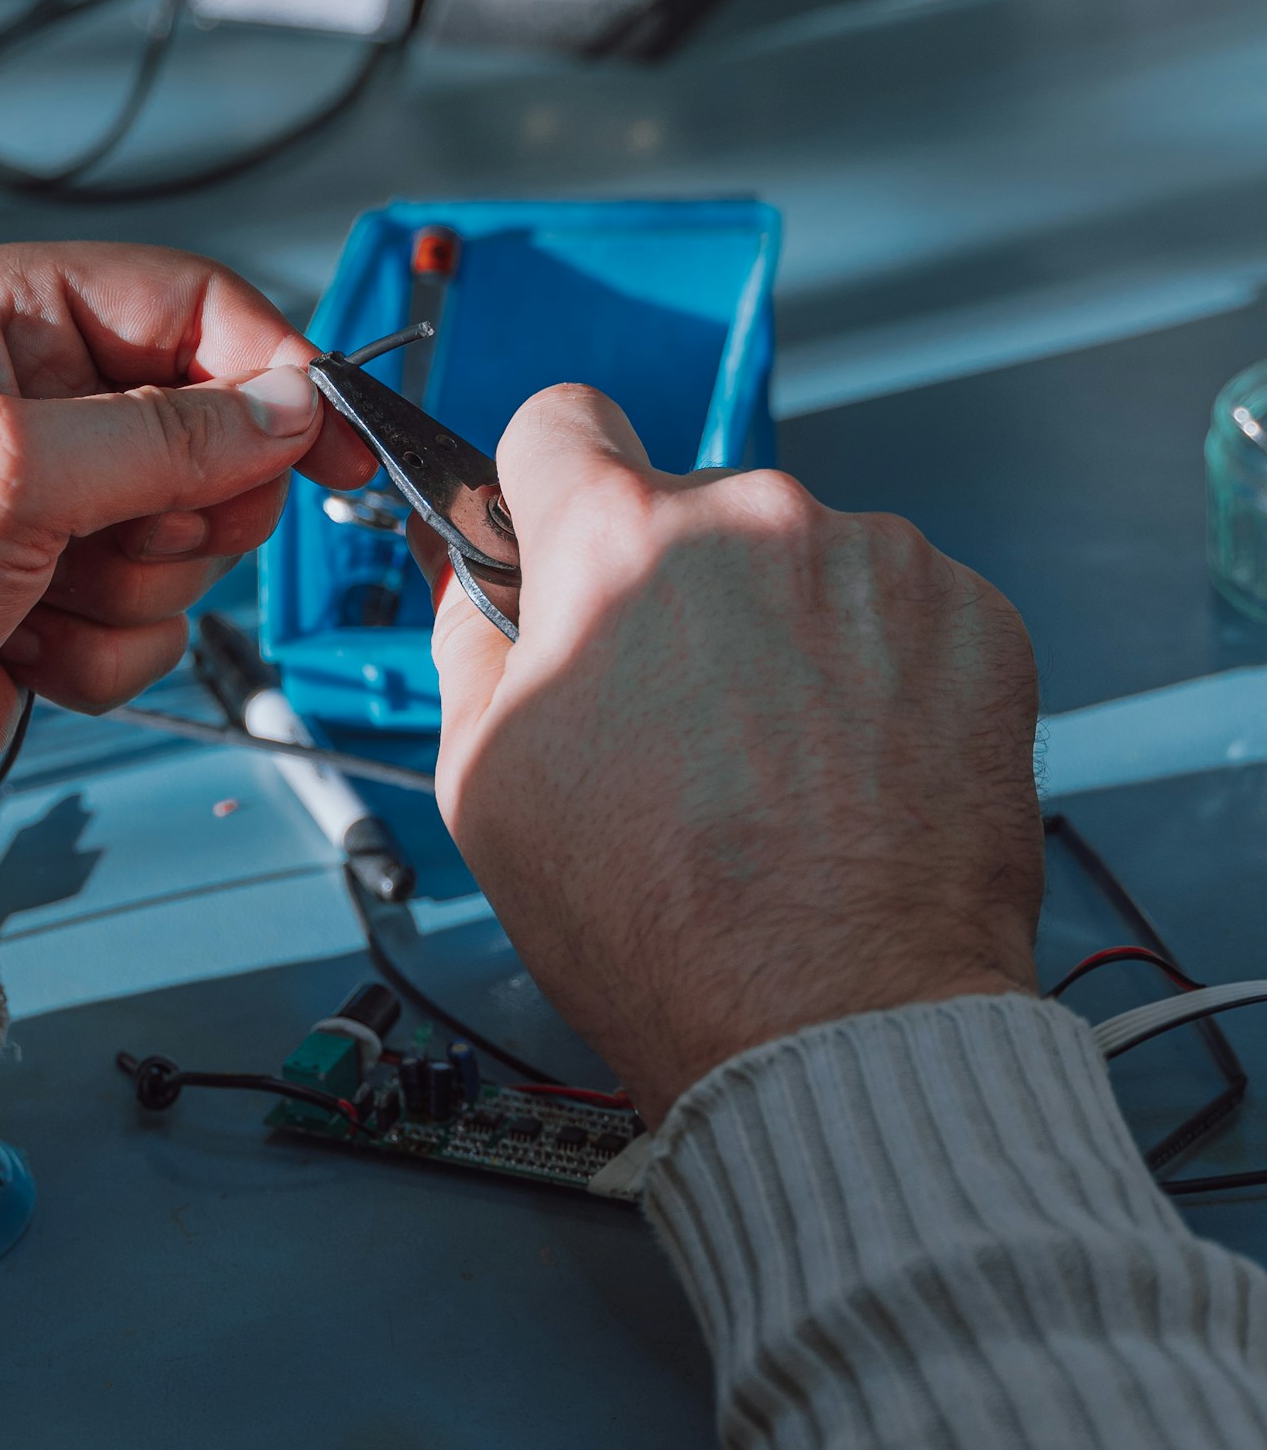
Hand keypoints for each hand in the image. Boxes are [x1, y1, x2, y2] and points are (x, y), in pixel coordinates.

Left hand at [0, 243, 372, 873]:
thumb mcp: (8, 470)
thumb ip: (167, 433)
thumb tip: (293, 411)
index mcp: (2, 314)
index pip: (192, 302)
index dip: (271, 369)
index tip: (332, 444)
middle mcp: (29, 397)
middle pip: (211, 427)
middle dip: (180, 507)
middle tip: (114, 538)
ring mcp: (44, 504)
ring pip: (191, 536)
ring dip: (134, 589)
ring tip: (37, 601)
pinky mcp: (54, 595)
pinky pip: (156, 617)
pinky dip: (107, 650)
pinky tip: (24, 653)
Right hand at [416, 387, 1042, 1125]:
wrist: (838, 1027)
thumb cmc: (661, 930)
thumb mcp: (483, 783)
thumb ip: (470, 644)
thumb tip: (470, 578)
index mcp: (616, 544)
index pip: (559, 422)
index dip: (546, 484)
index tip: (558, 532)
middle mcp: (756, 521)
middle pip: (688, 508)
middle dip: (671, 589)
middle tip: (672, 720)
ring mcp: (881, 565)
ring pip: (802, 560)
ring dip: (782, 630)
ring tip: (776, 769)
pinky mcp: (977, 621)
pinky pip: (901, 611)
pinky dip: (878, 671)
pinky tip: (853, 772)